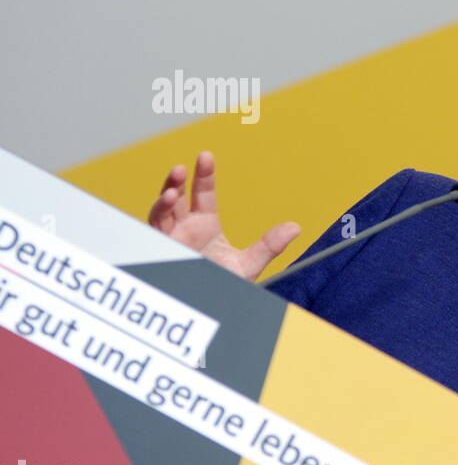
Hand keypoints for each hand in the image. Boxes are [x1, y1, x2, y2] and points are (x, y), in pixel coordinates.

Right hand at [147, 151, 300, 281]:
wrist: (211, 309)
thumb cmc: (225, 285)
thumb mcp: (249, 264)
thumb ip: (269, 245)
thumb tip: (295, 227)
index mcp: (205, 226)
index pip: (203, 194)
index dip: (203, 175)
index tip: (206, 156)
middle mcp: (185, 228)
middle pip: (177, 197)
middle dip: (177, 181)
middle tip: (182, 166)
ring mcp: (171, 239)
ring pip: (161, 211)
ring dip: (164, 196)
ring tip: (171, 188)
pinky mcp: (161, 251)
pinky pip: (154, 229)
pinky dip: (158, 215)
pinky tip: (166, 202)